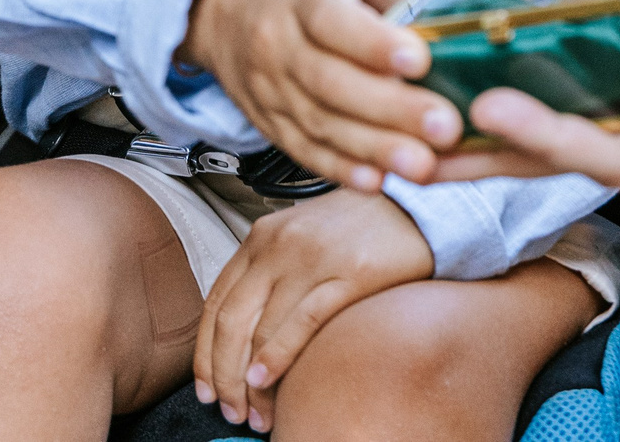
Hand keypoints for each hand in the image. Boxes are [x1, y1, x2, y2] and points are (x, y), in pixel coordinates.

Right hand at [180, 0, 458, 190]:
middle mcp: (279, 40)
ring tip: (423, 166)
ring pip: (320, 122)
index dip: (375, 43)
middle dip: (390, 110)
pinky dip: (340, 169)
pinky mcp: (268, 120)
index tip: (419, 60)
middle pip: (332, 81)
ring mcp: (269, 86)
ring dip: (374, 149)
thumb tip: (492, 1)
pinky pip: (303, 149)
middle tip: (444, 128)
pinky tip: (377, 181)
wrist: (228, 1)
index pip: (335, 20)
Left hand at [194, 188, 432, 432]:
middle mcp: (279, 245)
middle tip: (227, 410)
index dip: (204, 353)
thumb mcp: (300, 238)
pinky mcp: (349, 274)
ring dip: (250, 381)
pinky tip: (267, 381)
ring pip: (261, 329)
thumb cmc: (358, 228)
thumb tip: (244, 332)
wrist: (415, 205)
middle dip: (222, 375)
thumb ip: (270, 273)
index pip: (215, 303)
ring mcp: (312, 258)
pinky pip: (302, 322)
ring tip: (255, 413)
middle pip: (230, 321)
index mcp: (262, 237)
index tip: (204, 388)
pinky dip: (277, 357)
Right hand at [432, 0, 619, 189]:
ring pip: (584, 144)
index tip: (459, 32)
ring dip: (510, 137)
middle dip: (493, 110)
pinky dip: (561, 141)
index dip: (518, 43)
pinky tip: (510, 116)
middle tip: (424, 101)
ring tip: (444, 114)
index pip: (582, 44)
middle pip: (572, 105)